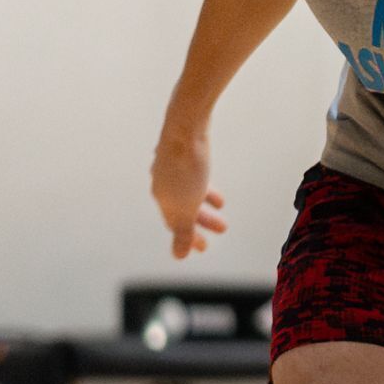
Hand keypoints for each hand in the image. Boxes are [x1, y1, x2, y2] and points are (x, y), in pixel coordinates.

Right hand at [151, 128, 226, 257]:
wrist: (185, 126)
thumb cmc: (186, 167)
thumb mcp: (187, 207)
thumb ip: (183, 232)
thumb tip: (178, 257)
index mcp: (162, 197)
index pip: (175, 225)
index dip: (189, 238)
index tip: (204, 247)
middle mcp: (161, 181)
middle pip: (183, 207)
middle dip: (201, 221)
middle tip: (222, 229)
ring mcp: (169, 164)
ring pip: (188, 189)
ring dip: (205, 201)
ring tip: (221, 206)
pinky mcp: (180, 149)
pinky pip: (190, 173)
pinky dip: (201, 183)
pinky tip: (208, 180)